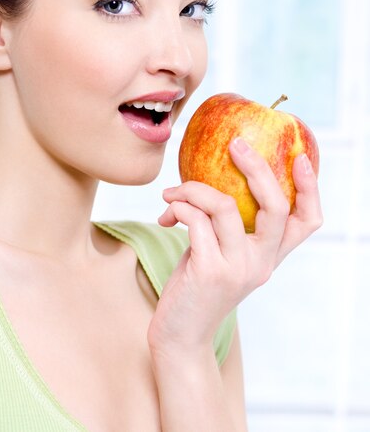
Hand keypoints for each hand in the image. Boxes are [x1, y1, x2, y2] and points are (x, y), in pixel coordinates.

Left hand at [147, 137, 322, 357]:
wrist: (179, 333)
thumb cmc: (196, 285)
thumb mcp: (220, 252)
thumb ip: (224, 224)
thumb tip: (204, 177)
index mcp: (269, 256)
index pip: (307, 221)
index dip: (310, 188)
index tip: (299, 156)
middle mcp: (262, 263)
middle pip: (276, 206)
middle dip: (257, 168)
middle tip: (235, 144)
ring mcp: (238, 268)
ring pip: (225, 206)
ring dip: (193, 189)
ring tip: (172, 193)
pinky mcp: (210, 271)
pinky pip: (196, 220)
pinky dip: (178, 207)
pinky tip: (166, 214)